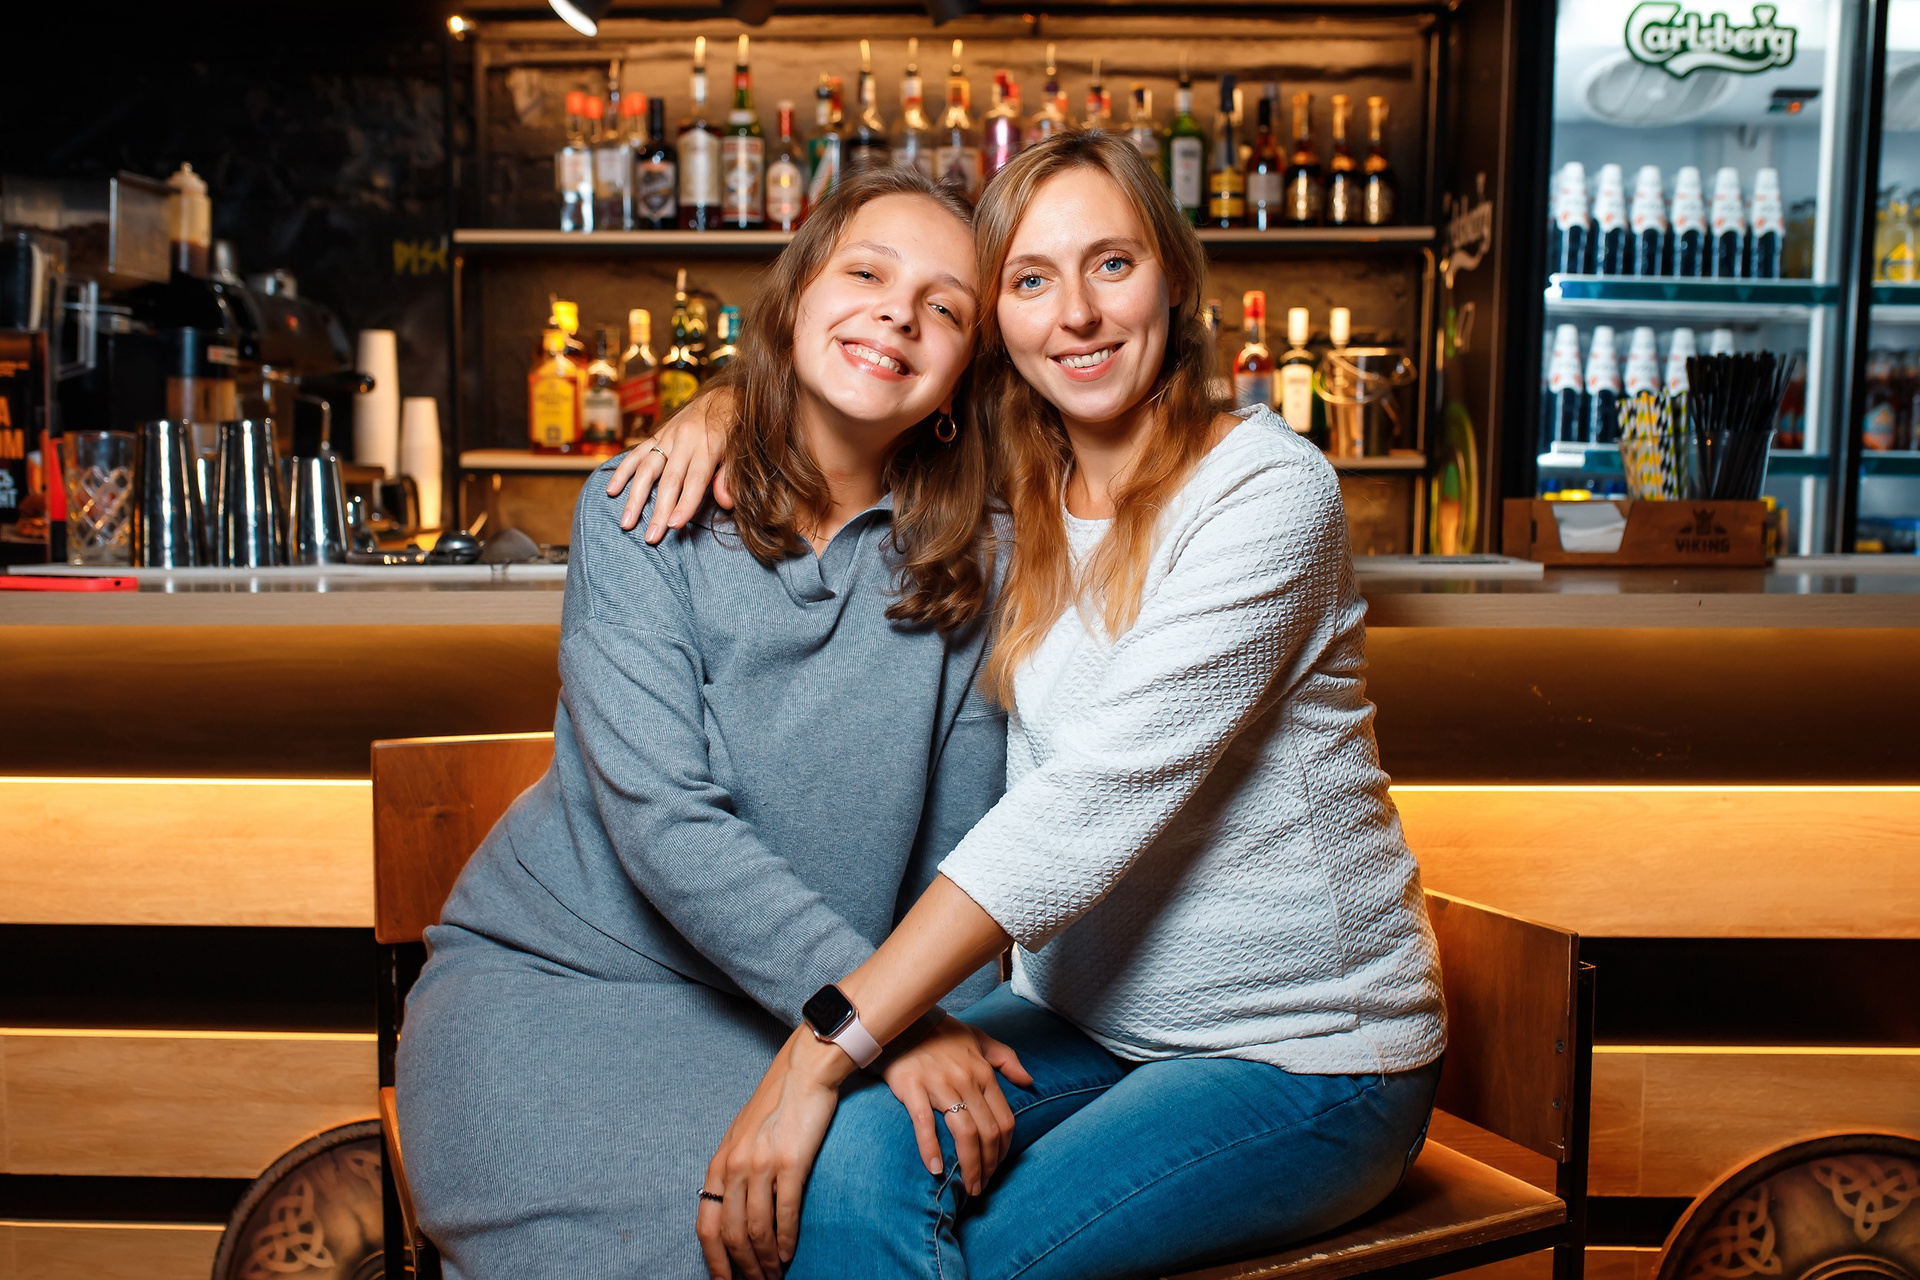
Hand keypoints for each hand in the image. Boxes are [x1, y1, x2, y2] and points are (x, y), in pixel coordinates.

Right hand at [606, 388, 735, 542]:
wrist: (724, 395)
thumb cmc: (735, 429)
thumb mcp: (741, 450)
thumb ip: (730, 476)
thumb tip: (726, 502)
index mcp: (708, 445)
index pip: (695, 480)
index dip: (685, 504)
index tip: (674, 526)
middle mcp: (684, 440)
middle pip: (669, 480)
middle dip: (658, 511)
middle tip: (650, 537)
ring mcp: (667, 436)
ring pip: (647, 469)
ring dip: (635, 497)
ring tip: (626, 522)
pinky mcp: (658, 434)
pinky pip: (637, 453)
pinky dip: (622, 471)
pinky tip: (612, 490)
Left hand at [697, 1028, 848, 1279]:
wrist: (804, 1072)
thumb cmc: (775, 1104)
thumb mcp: (741, 1136)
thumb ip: (733, 1170)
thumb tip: (729, 1207)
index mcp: (719, 1163)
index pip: (706, 1226)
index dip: (715, 1261)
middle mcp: (735, 1166)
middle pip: (730, 1234)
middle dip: (743, 1268)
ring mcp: (761, 1164)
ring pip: (756, 1229)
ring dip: (765, 1260)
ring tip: (775, 1275)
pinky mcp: (791, 1162)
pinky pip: (785, 1212)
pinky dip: (786, 1239)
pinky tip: (789, 1253)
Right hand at [881, 1014, 1032, 1196]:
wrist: (902, 1020)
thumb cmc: (941, 1033)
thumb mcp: (979, 1039)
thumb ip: (1006, 1059)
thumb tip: (1029, 1081)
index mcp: (983, 1072)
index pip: (1004, 1120)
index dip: (1004, 1149)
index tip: (998, 1166)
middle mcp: (966, 1079)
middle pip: (987, 1132)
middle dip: (989, 1165)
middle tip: (982, 1186)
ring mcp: (939, 1084)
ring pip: (964, 1132)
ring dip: (969, 1165)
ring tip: (968, 1186)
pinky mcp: (912, 1087)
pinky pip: (924, 1123)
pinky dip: (931, 1148)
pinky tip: (936, 1169)